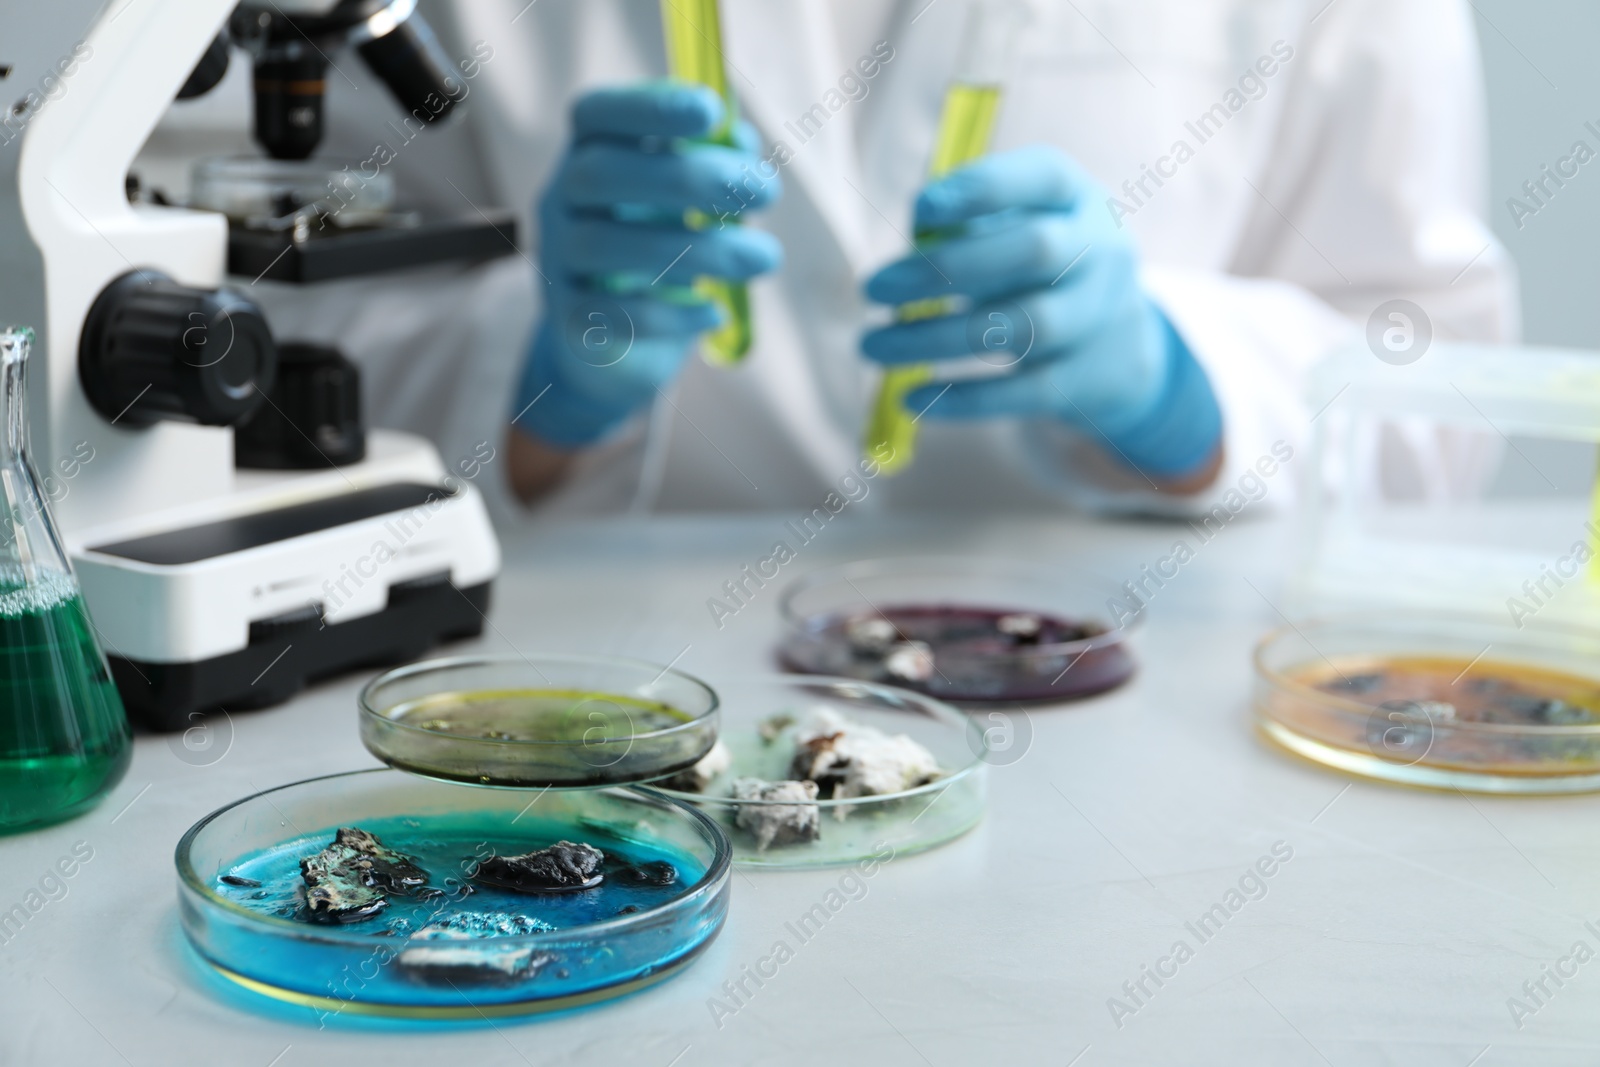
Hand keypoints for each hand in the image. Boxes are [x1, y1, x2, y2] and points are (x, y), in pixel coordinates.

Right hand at [512, 83, 781, 448]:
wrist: (624, 334)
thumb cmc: (667, 240)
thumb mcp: (696, 196)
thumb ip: (718, 160)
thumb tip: (741, 142)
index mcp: (591, 152)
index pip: (595, 114)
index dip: (647, 107)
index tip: (711, 111)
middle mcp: (562, 199)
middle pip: (598, 174)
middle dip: (688, 178)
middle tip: (767, 192)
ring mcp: (559, 259)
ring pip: (602, 244)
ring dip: (696, 249)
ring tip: (763, 257)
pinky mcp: (568, 319)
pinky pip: (610, 313)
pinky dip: (671, 314)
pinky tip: (715, 312)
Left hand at [861, 145, 1219, 479]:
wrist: (1116, 345)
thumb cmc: (1037, 267)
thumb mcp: (1017, 224)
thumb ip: (969, 223)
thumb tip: (914, 232)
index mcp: (1076, 197)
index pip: (1041, 178)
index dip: (982, 189)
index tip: (918, 209)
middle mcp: (1100, 251)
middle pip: (1034, 250)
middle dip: (946, 268)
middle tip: (872, 288)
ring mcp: (1099, 317)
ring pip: (1023, 327)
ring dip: (937, 338)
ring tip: (872, 345)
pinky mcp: (1085, 379)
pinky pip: (1025, 392)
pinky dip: (965, 398)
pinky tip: (911, 398)